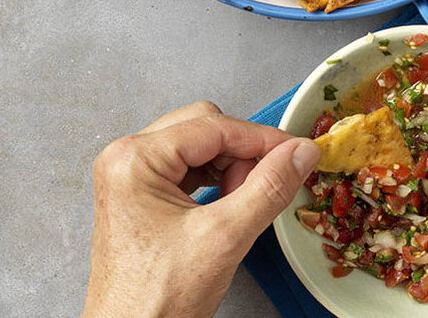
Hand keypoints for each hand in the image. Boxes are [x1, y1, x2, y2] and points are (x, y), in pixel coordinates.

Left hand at [80, 101, 319, 317]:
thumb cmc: (154, 302)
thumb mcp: (224, 238)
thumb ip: (268, 188)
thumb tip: (300, 153)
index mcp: (135, 159)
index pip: (214, 127)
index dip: (262, 139)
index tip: (297, 152)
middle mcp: (126, 159)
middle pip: (205, 128)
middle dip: (241, 155)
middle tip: (265, 185)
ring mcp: (131, 177)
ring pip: (199, 147)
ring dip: (230, 168)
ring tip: (242, 203)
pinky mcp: (140, 195)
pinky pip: (188, 168)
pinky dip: (216, 181)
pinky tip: (227, 206)